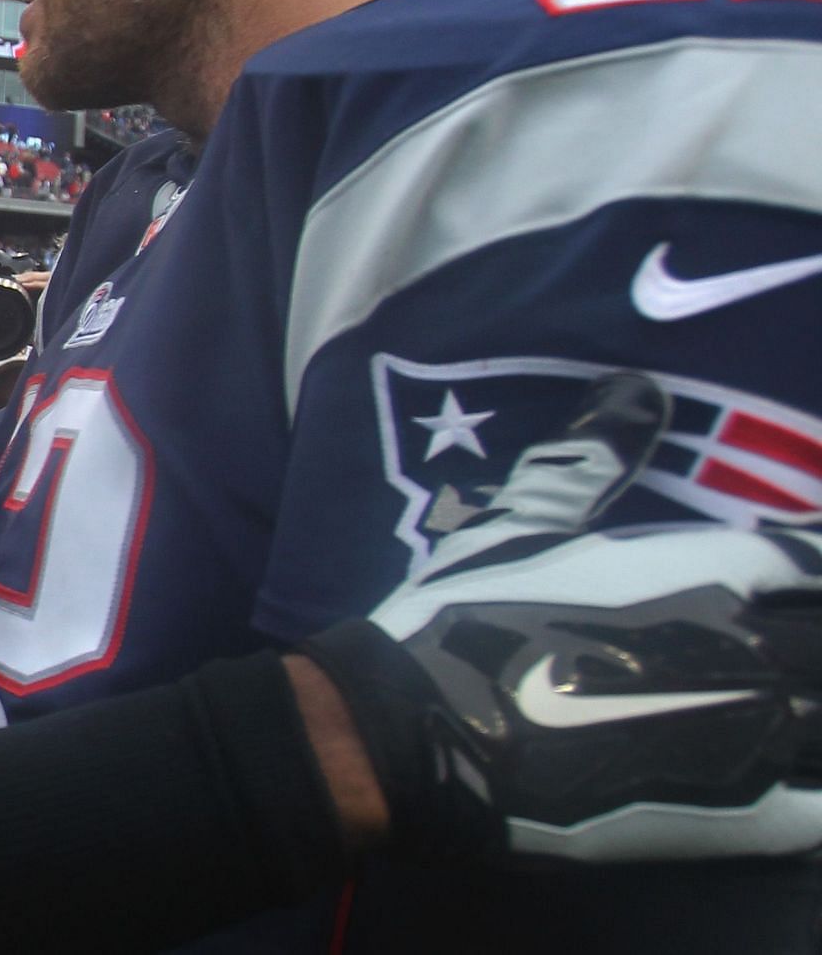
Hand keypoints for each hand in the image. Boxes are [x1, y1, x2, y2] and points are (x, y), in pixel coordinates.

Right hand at [308, 372, 821, 862]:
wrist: (425, 733)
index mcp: (718, 566)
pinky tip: (784, 781)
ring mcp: (762, 735)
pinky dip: (811, 790)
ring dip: (810, 712)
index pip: (812, 562)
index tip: (776, 591)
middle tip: (771, 653)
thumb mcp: (521, 524)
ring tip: (777, 714)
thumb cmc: (470, 617)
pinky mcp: (754, 819)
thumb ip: (590, 458)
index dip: (799, 576)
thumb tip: (641, 388)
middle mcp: (760, 643)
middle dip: (805, 638)